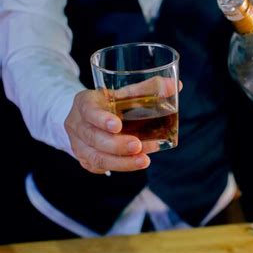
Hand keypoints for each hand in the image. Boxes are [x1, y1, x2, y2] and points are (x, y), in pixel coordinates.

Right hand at [65, 78, 181, 173]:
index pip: (89, 111)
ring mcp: (79, 144)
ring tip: (143, 160)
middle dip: (118, 144)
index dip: (101, 119)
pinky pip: (100, 167)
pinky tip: (136, 163)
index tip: (117, 125)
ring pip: (97, 157)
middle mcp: (77, 124)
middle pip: (94, 138)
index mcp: (85, 102)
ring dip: (122, 161)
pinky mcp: (85, 159)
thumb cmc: (111, 103)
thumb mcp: (124, 93)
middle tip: (138, 146)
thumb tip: (175, 85)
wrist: (89, 118)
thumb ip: (148, 89)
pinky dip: (120, 166)